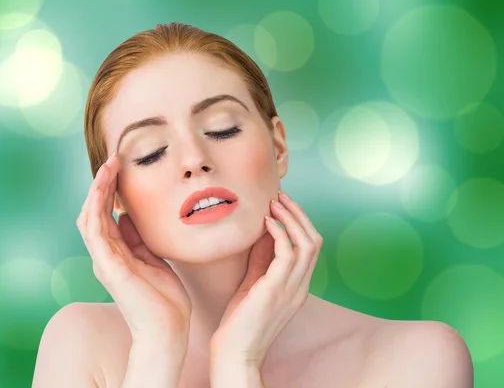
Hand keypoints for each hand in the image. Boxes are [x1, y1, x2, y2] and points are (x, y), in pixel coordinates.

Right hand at [76, 152, 191, 343]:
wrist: (168, 330)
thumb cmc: (164, 299)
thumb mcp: (154, 259)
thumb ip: (139, 240)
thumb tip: (129, 217)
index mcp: (117, 254)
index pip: (106, 215)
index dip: (110, 190)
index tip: (120, 166)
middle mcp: (106, 256)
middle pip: (94, 212)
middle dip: (102, 184)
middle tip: (113, 159)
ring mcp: (105, 261)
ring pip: (90, 217)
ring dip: (97, 191)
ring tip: (108, 167)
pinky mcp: (109, 268)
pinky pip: (95, 232)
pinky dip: (96, 208)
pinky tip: (104, 189)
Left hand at [209, 191, 322, 367]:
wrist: (235, 353)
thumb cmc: (240, 321)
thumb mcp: (254, 284)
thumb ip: (262, 261)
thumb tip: (262, 233)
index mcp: (298, 286)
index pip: (310, 248)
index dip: (300, 222)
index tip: (282, 205)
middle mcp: (300, 287)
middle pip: (315, 241)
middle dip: (300, 215)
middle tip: (281, 197)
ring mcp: (292, 289)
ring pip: (307, 244)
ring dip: (292, 218)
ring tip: (274, 203)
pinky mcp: (276, 290)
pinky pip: (287, 254)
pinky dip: (280, 233)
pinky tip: (266, 222)